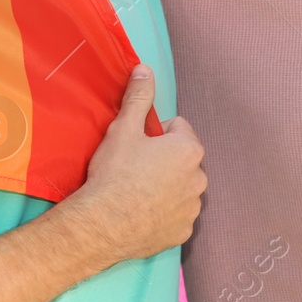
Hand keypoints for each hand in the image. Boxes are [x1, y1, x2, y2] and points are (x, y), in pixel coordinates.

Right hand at [67, 65, 205, 263]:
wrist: (102, 224)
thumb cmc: (115, 174)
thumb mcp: (124, 128)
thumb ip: (139, 97)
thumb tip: (145, 69)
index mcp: (189, 150)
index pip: (177, 128)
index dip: (154, 134)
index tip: (136, 145)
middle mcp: (199, 179)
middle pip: (181, 159)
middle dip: (163, 160)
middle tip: (134, 168)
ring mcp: (192, 208)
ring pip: (180, 187)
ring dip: (166, 187)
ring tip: (136, 192)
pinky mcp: (182, 232)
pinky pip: (176, 215)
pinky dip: (163, 213)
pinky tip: (142, 213)